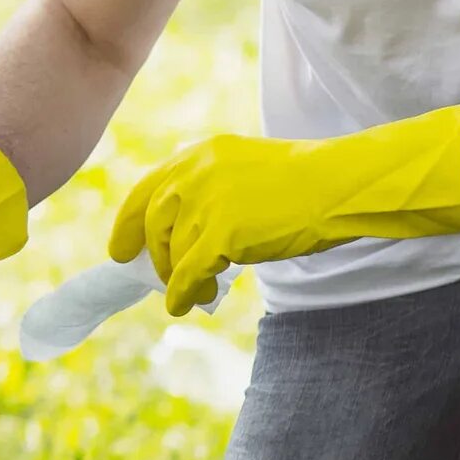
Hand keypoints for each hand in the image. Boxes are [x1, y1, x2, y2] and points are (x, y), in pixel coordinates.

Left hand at [110, 100, 459, 314]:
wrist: (340, 186)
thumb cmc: (304, 184)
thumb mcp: (244, 170)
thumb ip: (209, 190)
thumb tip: (180, 237)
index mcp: (199, 154)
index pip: (146, 189)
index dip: (128, 223)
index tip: (119, 249)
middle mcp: (195, 173)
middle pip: (154, 223)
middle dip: (154, 257)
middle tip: (162, 279)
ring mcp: (207, 202)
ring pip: (173, 252)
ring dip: (178, 279)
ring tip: (196, 294)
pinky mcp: (222, 233)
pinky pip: (187, 272)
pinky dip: (181, 293)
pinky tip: (186, 304)